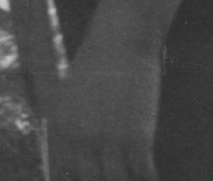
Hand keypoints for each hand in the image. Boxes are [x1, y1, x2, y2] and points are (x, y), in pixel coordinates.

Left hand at [44, 41, 160, 180]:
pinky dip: (148, 180)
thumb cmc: (94, 69)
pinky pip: (143, 173)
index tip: (93, 177)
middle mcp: (81, 139)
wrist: (118, 44)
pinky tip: (152, 178)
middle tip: (113, 177)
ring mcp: (109, 140)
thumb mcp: (67, 98)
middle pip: (89, 180)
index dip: (78, 179)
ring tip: (132, 178)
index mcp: (60, 129)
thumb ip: (68, 127)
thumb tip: (72, 152)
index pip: (62, 172)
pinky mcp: (137, 137)